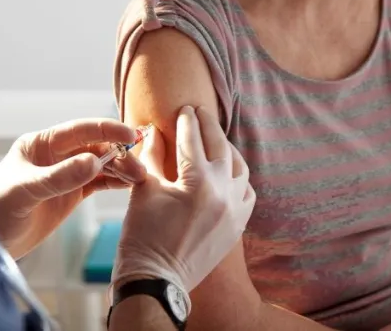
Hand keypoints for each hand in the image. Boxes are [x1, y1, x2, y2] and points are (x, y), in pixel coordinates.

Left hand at [0, 118, 145, 258]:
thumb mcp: (25, 190)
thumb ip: (60, 176)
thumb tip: (94, 162)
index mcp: (42, 144)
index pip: (80, 130)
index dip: (107, 130)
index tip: (129, 135)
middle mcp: (57, 155)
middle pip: (96, 148)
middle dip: (119, 155)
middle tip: (138, 168)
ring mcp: (66, 174)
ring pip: (101, 165)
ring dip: (120, 169)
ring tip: (139, 178)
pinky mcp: (72, 193)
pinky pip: (99, 183)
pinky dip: (114, 182)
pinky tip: (127, 184)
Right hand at [112, 106, 255, 296]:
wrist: (157, 281)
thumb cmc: (143, 236)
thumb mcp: (144, 190)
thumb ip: (153, 156)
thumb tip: (155, 131)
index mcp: (197, 183)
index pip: (193, 140)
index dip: (187, 120)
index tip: (185, 108)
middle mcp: (223, 193)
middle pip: (220, 146)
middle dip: (209, 125)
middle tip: (200, 112)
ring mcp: (235, 210)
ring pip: (239, 167)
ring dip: (227, 149)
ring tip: (215, 139)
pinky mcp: (238, 225)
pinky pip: (247, 192)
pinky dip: (239, 177)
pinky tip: (228, 172)